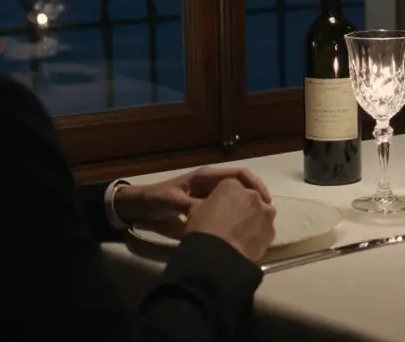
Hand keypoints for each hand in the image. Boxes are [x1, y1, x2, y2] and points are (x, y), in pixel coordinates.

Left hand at [113, 166, 271, 237]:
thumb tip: (214, 214)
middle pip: (241, 186)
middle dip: (255, 197)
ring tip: (258, 222)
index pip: (239, 174)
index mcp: (206, 177)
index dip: (254, 185)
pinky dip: (235, 216)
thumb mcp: (174, 202)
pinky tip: (240, 229)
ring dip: (247, 207)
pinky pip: (225, 210)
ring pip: (235, 198)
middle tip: (266, 214)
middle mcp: (211, 184)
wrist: (139, 208)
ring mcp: (208, 196)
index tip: (264, 200)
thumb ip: (193, 206)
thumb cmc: (157, 199)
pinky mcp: (204, 208)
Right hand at [184, 178, 276, 261]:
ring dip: (254, 217)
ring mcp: (265, 212)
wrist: (219, 257)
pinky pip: (265, 228)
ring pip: (261, 211)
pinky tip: (249, 242)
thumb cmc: (204, 230)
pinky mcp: (272, 230)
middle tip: (232, 220)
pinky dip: (259, 232)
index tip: (220, 208)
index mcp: (232, 185)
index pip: (230, 185)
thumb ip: (208, 202)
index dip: (224, 197)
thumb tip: (212, 206)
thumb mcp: (195, 210)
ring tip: (242, 232)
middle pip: (249, 196)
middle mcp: (253, 194)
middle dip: (242, 205)